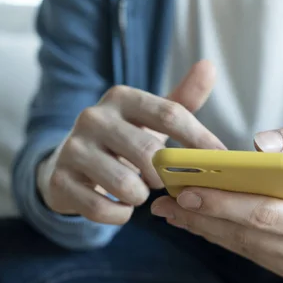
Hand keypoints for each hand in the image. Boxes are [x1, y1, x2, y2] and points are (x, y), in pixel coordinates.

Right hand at [37, 60, 225, 223]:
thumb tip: (208, 67)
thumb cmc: (124, 140)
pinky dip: (119, 215)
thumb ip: (182, 99)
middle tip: (165, 183)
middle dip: (165, 175)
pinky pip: (100, 208)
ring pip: (125, 184)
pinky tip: (121, 208)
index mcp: (122, 98)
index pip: (170, 114)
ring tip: (139, 193)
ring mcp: (74, 148)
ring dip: (140, 197)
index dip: (200, 139)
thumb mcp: (151, 118)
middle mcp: (94, 117)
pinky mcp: (60, 180)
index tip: (221, 159)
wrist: (70, 163)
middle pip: (149, 151)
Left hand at [151, 118, 282, 282]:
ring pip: (245, 248)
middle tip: (165, 203)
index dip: (224, 204)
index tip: (188, 192)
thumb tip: (258, 146)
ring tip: (171, 212)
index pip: (266, 215)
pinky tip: (199, 221)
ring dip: (206, 229)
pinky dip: (224, 235)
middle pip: (247, 236)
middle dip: (203, 219)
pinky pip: (252, 252)